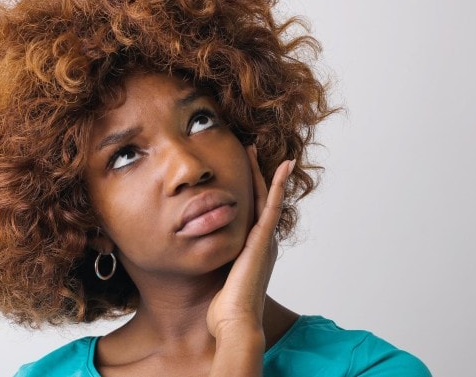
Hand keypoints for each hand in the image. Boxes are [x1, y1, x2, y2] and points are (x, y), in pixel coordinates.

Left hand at [207, 145, 293, 342]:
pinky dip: (278, 184)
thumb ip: (211, 265)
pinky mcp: (263, 240)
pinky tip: (283, 166)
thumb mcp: (215, 280)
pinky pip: (272, 205)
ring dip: (264, 172)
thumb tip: (193, 259)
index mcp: (252, 252)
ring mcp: (265, 240)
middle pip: (260, 201)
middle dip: (256, 176)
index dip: (247, 192)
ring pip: (266, 198)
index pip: (250, 214)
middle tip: (249, 152)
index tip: (240, 173)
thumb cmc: (222, 311)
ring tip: (258, 150)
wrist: (235, 324)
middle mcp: (262, 243)